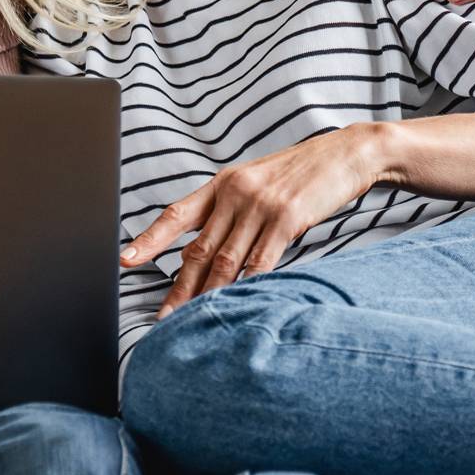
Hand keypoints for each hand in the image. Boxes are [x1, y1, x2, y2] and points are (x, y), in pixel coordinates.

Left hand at [121, 129, 382, 319]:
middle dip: (179, 288)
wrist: (347, 153)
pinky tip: (237, 306)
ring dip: (207, 296)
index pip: (176, 214)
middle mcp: (236, 193)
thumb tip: (199, 252)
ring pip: (226, 261)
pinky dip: (247, 287)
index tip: (126, 261)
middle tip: (163, 318)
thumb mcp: (256, 182)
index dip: (150, 239)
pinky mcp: (288, 218)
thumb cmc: (301, 173)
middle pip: (199, 249)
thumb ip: (228, 213)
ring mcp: (261, 205)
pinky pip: (261, 262)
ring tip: (193, 322)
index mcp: (223, 183)